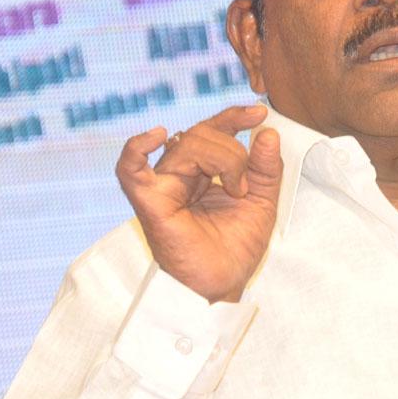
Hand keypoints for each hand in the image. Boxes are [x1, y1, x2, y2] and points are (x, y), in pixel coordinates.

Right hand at [115, 105, 282, 302]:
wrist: (222, 286)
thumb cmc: (235, 249)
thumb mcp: (263, 202)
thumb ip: (266, 169)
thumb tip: (268, 132)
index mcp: (203, 172)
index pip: (211, 130)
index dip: (233, 116)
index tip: (259, 112)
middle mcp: (179, 174)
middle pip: (201, 133)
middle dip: (233, 151)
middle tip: (244, 186)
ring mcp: (162, 186)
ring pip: (186, 143)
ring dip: (222, 159)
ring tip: (234, 191)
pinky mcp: (149, 202)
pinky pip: (129, 169)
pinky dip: (137, 147)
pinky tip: (155, 135)